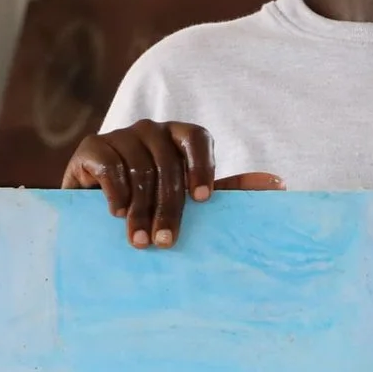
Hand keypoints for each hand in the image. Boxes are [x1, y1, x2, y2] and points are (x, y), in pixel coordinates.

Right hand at [61, 121, 283, 248]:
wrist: (95, 205)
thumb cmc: (153, 200)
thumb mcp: (190, 197)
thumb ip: (229, 190)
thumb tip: (280, 185)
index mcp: (178, 136)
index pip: (196, 137)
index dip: (201, 166)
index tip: (203, 200)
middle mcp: (150, 130)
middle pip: (167, 163)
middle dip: (168, 207)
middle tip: (166, 242)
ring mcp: (120, 135)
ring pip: (138, 168)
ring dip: (141, 210)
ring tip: (139, 241)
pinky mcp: (92, 147)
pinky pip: (110, 166)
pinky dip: (116, 192)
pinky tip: (116, 214)